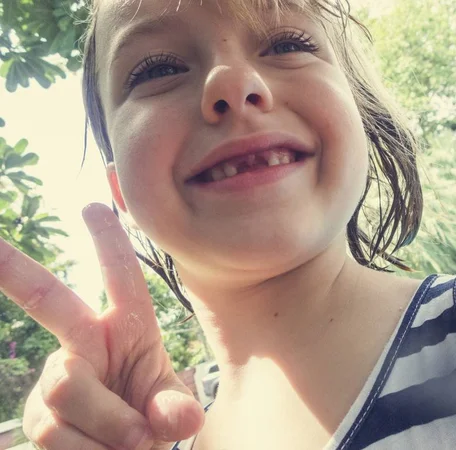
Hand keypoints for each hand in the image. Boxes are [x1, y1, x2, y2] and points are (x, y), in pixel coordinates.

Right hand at [0, 203, 203, 449]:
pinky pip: (53, 431)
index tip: (94, 206)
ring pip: (66, 388)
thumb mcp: (171, 406)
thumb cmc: (152, 413)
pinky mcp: (36, 417)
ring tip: (130, 441)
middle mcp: (85, 343)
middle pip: (48, 299)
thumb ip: (175, 408)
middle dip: (14, 269)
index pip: (122, 280)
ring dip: (108, 425)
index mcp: (129, 329)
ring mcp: (57, 379)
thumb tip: (181, 420)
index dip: (110, 245)